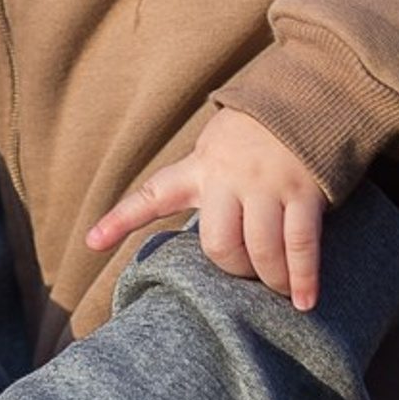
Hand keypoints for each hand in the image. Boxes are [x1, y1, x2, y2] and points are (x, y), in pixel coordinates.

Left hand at [85, 108, 327, 309]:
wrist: (306, 98)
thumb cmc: (255, 137)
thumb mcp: (215, 151)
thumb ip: (199, 186)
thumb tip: (191, 236)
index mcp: (199, 168)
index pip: (153, 195)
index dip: (120, 220)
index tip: (92, 241)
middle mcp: (229, 177)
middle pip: (218, 244)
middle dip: (234, 270)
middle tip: (247, 275)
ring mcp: (268, 183)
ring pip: (261, 250)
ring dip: (269, 280)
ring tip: (276, 292)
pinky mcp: (304, 190)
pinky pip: (300, 244)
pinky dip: (302, 279)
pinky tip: (303, 302)